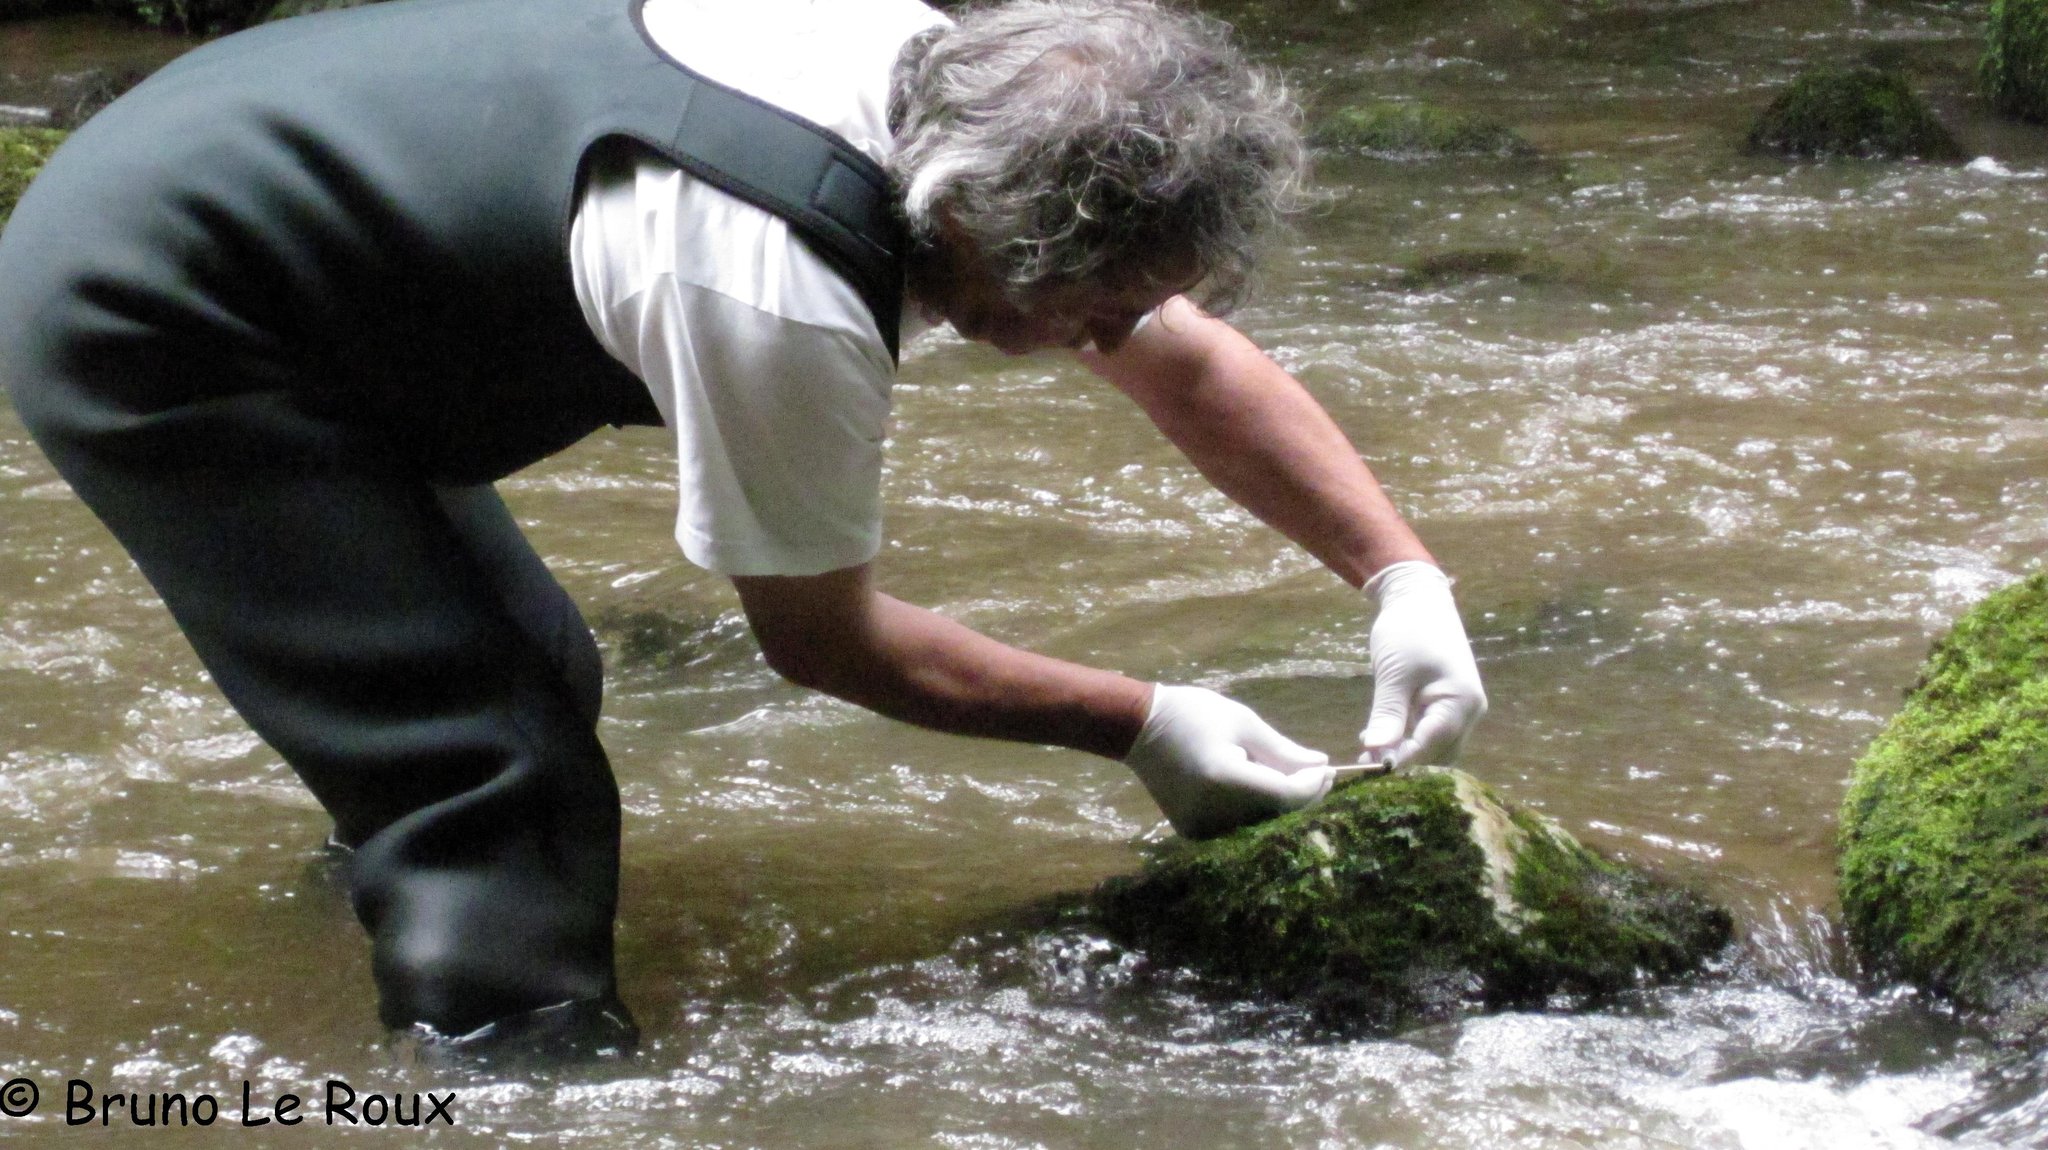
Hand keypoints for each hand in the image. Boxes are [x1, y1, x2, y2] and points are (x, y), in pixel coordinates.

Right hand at [1124, 684, 1332, 838]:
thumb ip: (1284, 750)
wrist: (1138, 729)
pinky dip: (1254, 810)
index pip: (1286, 795)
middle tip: (1320, 773)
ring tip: (1286, 775)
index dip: (1313, 785)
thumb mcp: (1243, 722)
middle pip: (1276, 814)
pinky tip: (1255, 787)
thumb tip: (1322, 765)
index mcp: (1226, 779)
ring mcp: (1201, 828)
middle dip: (1302, 795)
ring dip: (1279, 803)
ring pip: (1260, 823)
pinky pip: (1238, 826)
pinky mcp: (1193, 833)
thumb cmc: (1193, 714)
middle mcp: (1214, 812)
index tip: (1330, 769)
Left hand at [1359, 561, 1486, 767]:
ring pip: (1434, 748)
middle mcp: (1469, 712)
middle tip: (1364, 763)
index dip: (1400, 761)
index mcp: (1461, 703)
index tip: (1367, 770)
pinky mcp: (1447, 705)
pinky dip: (1407, 739)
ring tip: (1367, 752)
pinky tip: (1378, 737)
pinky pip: (1429, 733)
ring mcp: (1461, 709)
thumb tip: (1377, 752)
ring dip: (1404, 753)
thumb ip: (1388, 714)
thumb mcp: (1394, 674)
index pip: (1430, 746)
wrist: (1418, 598)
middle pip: (1438, 755)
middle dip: (1403, 762)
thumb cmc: (1408, 630)